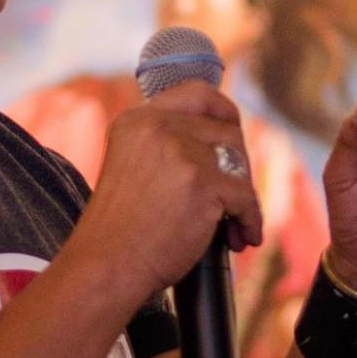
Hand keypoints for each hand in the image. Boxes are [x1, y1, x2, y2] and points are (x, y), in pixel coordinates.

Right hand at [76, 80, 264, 296]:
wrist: (106, 264)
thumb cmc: (119, 231)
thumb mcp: (131, 169)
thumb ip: (165, 148)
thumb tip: (221, 146)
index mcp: (136, 120)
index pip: (196, 94)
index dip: (223, 111)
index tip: (233, 132)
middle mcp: (156, 126)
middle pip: (225, 130)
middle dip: (237, 166)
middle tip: (233, 199)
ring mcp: (179, 150)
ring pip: (239, 162)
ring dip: (243, 196)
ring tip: (232, 227)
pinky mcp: (201, 181)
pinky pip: (246, 197)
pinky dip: (250, 220)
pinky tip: (241, 238)